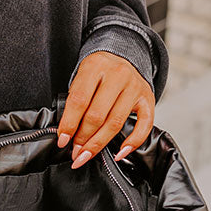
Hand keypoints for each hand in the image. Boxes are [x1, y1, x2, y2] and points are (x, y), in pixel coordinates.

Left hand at [57, 51, 154, 168]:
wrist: (122, 56)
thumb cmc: (98, 72)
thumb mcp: (81, 77)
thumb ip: (75, 101)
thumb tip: (67, 134)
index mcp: (95, 66)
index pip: (79, 101)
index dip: (69, 124)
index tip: (62, 140)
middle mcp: (118, 75)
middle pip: (97, 115)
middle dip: (83, 138)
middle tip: (75, 152)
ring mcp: (135, 87)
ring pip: (115, 123)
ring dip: (98, 144)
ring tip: (86, 154)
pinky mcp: (148, 98)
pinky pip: (144, 125)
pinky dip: (132, 143)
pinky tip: (119, 154)